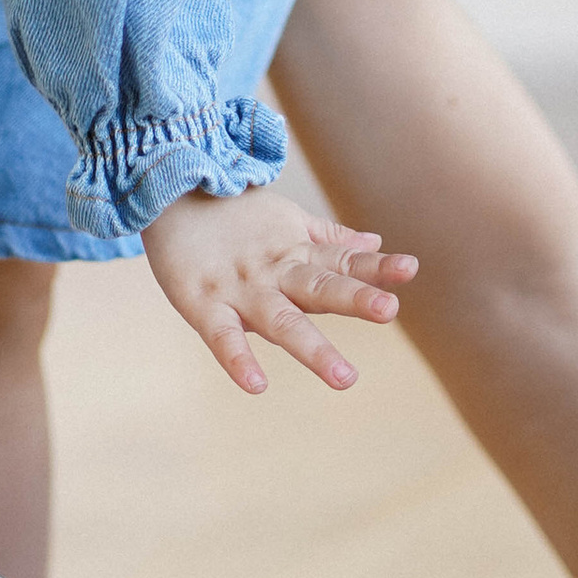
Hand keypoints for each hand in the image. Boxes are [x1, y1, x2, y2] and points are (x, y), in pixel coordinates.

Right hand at [142, 183, 416, 395]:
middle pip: (320, 287)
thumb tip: (375, 244)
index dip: (376, 266)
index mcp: (296, 253)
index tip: (410, 269)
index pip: (344, 261)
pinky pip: (222, 336)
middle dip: (354, 298)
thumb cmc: (233, 216)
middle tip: (388, 310)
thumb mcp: (286, 223)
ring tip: (345, 377)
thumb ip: (330, 240)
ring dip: (313, 347)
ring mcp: (240, 288)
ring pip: (281, 320)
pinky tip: (256, 385)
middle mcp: (275, 271)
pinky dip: (238, 359)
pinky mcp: (202, 302)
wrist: (167, 193)